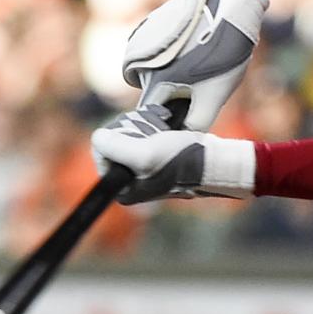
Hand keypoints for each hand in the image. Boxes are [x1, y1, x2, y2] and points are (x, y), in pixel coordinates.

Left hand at [91, 107, 256, 203]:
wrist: (215, 162)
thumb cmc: (183, 162)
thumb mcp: (144, 154)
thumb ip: (113, 146)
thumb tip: (97, 137)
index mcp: (123, 189)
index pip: (100, 151)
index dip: (115, 133)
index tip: (136, 132)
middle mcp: (130, 181)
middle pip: (114, 140)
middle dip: (133, 128)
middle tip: (153, 131)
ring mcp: (142, 167)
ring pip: (128, 132)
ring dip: (145, 123)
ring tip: (162, 129)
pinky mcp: (155, 155)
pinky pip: (142, 132)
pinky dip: (152, 124)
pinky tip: (166, 126)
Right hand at [123, 0, 280, 130]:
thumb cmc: (225, 47)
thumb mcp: (216, 92)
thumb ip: (198, 122)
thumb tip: (185, 140)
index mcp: (154, 81)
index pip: (149, 116)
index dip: (165, 124)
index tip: (183, 123)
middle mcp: (140, 61)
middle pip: (151, 94)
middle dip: (171, 100)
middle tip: (199, 90)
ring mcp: (142, 40)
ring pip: (152, 73)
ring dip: (170, 77)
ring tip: (200, 67)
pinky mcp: (149, 25)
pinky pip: (154, 53)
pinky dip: (169, 57)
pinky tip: (194, 48)